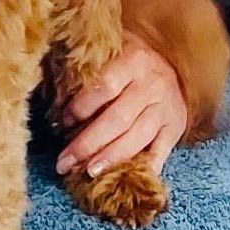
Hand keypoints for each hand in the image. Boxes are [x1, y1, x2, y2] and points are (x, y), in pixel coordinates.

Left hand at [55, 31, 186, 177]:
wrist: (171, 63)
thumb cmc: (129, 58)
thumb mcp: (111, 49)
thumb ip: (88, 67)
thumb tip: (54, 93)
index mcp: (134, 60)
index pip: (104, 86)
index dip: (81, 106)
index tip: (62, 122)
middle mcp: (152, 85)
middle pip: (118, 119)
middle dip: (88, 143)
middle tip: (65, 161)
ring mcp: (166, 108)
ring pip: (137, 138)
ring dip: (110, 158)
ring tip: (88, 172)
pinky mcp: (176, 128)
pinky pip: (161, 152)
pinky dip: (144, 168)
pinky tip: (126, 180)